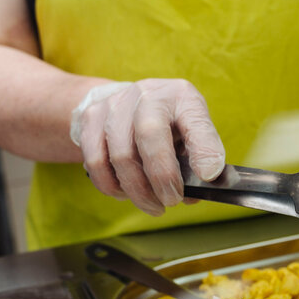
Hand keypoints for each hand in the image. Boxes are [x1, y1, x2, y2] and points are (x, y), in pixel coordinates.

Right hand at [70, 79, 225, 215]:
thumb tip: (192, 194)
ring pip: (120, 155)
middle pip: (149, 137)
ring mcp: (116, 103)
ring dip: (137, 190)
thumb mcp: (193, 133)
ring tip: (151, 204)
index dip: (203, 150)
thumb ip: (198, 160)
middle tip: (171, 201)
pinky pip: (95, 161)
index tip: (207, 176)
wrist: (130, 102)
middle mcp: (148, 94)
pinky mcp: (91, 117)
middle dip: (161, 178)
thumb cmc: (170, 123)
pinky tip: (125, 193)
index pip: (196, 122)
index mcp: (182, 97)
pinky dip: (111, 185)